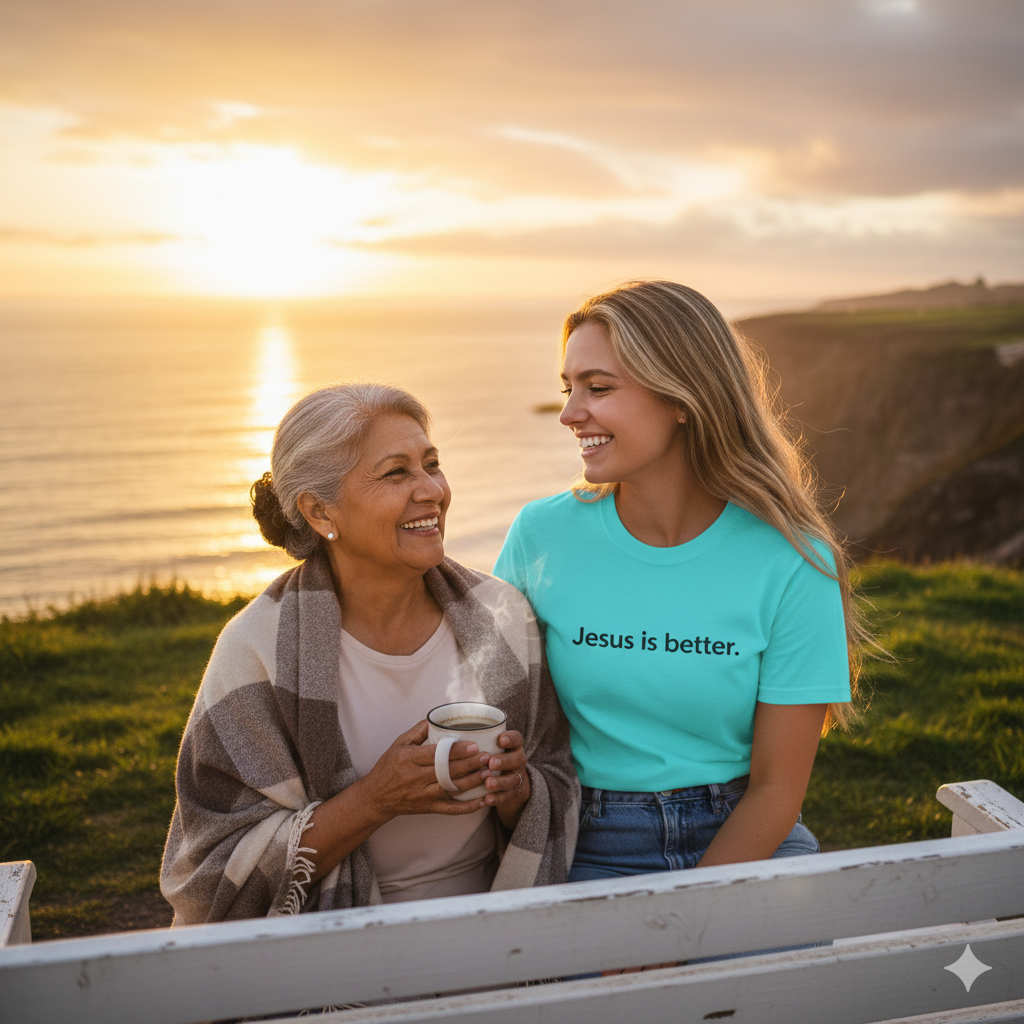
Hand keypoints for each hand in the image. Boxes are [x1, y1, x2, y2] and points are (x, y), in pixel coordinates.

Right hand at [362, 720, 486, 819]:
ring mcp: (423, 795)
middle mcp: (416, 778)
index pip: (436, 754)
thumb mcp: (398, 744)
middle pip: (447, 771)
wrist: (376, 798)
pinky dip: (468, 807)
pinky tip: (483, 801)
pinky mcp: (429, 808)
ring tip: (489, 773)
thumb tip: (436, 718)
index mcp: (409, 759)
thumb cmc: (388, 767)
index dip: (456, 750)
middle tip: (487, 757)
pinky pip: (451, 809)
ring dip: (472, 782)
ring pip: (451, 789)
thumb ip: (417, 731)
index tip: (474, 745)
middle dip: (470, 764)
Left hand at [479, 730, 530, 830]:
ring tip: (488, 783)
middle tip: (491, 763)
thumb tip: (452, 737)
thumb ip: (479, 743)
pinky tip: (487, 799)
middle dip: (504, 761)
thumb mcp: (492, 749)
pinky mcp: (513, 794)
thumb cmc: (494, 760)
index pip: (516, 739)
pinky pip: (508, 797)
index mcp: (513, 747)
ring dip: (500, 782)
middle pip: (516, 759)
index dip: (510, 738)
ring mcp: (517, 778)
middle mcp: (517, 761)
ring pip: (513, 780)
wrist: (511, 785)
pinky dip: (497, 798)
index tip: (500, 739)